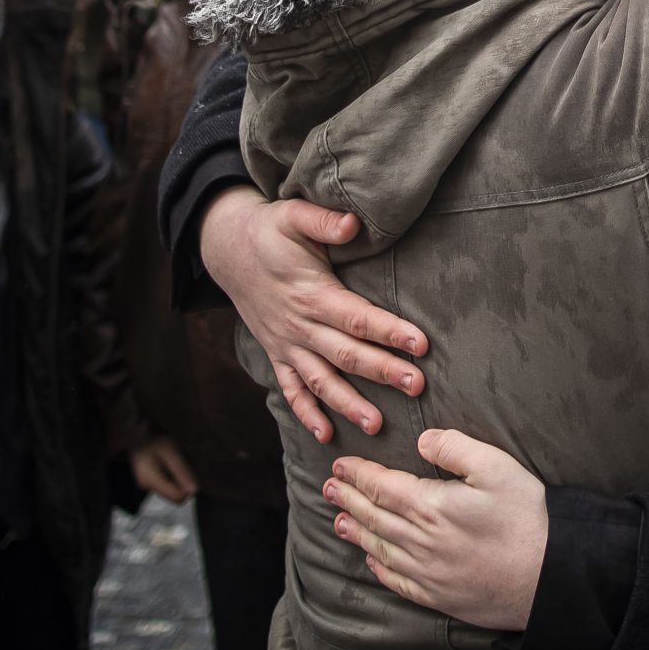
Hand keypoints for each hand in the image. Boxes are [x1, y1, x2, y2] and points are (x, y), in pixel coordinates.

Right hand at [130, 436, 196, 503]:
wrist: (136, 430)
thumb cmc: (153, 437)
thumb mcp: (170, 451)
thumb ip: (181, 471)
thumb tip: (194, 490)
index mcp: (151, 480)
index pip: (176, 497)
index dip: (188, 489)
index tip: (192, 472)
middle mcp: (147, 486)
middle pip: (173, 497)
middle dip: (184, 485)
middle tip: (186, 466)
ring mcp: (146, 483)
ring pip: (170, 491)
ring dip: (179, 481)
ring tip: (179, 463)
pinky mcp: (148, 479)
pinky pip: (165, 485)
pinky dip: (173, 478)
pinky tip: (172, 464)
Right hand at [200, 186, 426, 443]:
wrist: (228, 249)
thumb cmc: (270, 231)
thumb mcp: (293, 215)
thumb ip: (324, 221)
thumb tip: (354, 224)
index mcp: (311, 293)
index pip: (357, 317)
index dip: (389, 331)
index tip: (420, 344)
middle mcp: (299, 325)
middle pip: (346, 354)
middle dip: (383, 372)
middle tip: (417, 387)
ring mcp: (287, 344)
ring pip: (321, 380)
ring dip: (348, 404)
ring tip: (377, 426)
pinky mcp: (277, 353)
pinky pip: (291, 389)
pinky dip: (306, 412)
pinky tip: (326, 434)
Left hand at [325, 430, 545, 631]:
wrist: (550, 578)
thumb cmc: (528, 518)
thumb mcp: (497, 467)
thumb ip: (455, 448)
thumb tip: (421, 440)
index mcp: (431, 506)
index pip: (381, 486)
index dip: (357, 474)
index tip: (340, 466)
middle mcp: (421, 542)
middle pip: (374, 517)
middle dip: (348, 500)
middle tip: (328, 489)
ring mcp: (428, 573)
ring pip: (380, 549)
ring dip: (357, 532)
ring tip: (339, 522)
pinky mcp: (440, 597)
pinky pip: (398, 582)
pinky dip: (380, 569)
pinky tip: (373, 562)